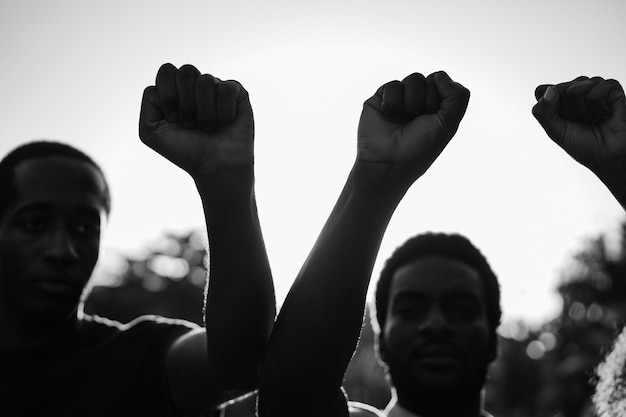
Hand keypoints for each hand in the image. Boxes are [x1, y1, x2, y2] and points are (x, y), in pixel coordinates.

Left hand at [139, 63, 253, 177]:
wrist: (214, 167)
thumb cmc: (186, 151)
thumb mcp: (150, 131)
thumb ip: (148, 100)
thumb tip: (167, 83)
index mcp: (175, 90)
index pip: (167, 72)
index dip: (168, 97)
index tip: (173, 120)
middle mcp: (195, 86)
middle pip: (186, 72)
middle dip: (186, 105)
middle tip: (191, 124)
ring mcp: (216, 87)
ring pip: (206, 81)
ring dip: (205, 113)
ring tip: (208, 127)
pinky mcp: (237, 93)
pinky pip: (226, 89)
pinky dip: (223, 112)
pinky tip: (225, 122)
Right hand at [357, 71, 469, 181]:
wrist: (388, 161)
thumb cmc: (419, 148)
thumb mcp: (448, 124)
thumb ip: (457, 96)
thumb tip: (439, 75)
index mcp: (437, 108)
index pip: (444, 84)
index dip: (441, 98)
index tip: (433, 119)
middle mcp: (419, 102)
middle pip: (429, 79)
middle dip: (426, 100)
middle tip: (416, 121)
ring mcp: (400, 99)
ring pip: (413, 79)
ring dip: (411, 102)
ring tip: (402, 119)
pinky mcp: (380, 99)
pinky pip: (392, 85)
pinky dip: (393, 102)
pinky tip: (388, 116)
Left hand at [532, 76, 625, 170]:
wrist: (607, 155)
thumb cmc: (582, 143)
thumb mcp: (554, 131)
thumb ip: (543, 112)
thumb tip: (550, 90)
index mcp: (558, 98)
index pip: (542, 91)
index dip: (549, 108)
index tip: (562, 121)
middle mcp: (574, 88)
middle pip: (559, 90)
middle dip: (568, 111)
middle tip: (581, 121)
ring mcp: (592, 85)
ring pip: (576, 90)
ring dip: (584, 112)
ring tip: (594, 118)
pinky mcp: (611, 87)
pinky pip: (595, 93)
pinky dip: (599, 109)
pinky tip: (605, 114)